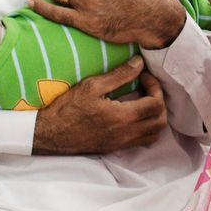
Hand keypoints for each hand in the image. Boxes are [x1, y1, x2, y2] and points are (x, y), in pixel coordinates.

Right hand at [33, 57, 166, 154]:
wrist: (49, 134)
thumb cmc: (67, 108)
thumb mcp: (92, 86)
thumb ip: (119, 75)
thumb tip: (139, 63)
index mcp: (122, 117)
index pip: (156, 104)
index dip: (155, 86)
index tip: (144, 76)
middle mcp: (126, 134)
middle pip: (160, 121)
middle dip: (160, 101)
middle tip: (147, 88)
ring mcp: (122, 143)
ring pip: (154, 134)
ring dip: (155, 116)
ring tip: (143, 100)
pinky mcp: (116, 148)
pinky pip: (142, 141)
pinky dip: (147, 128)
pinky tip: (134, 114)